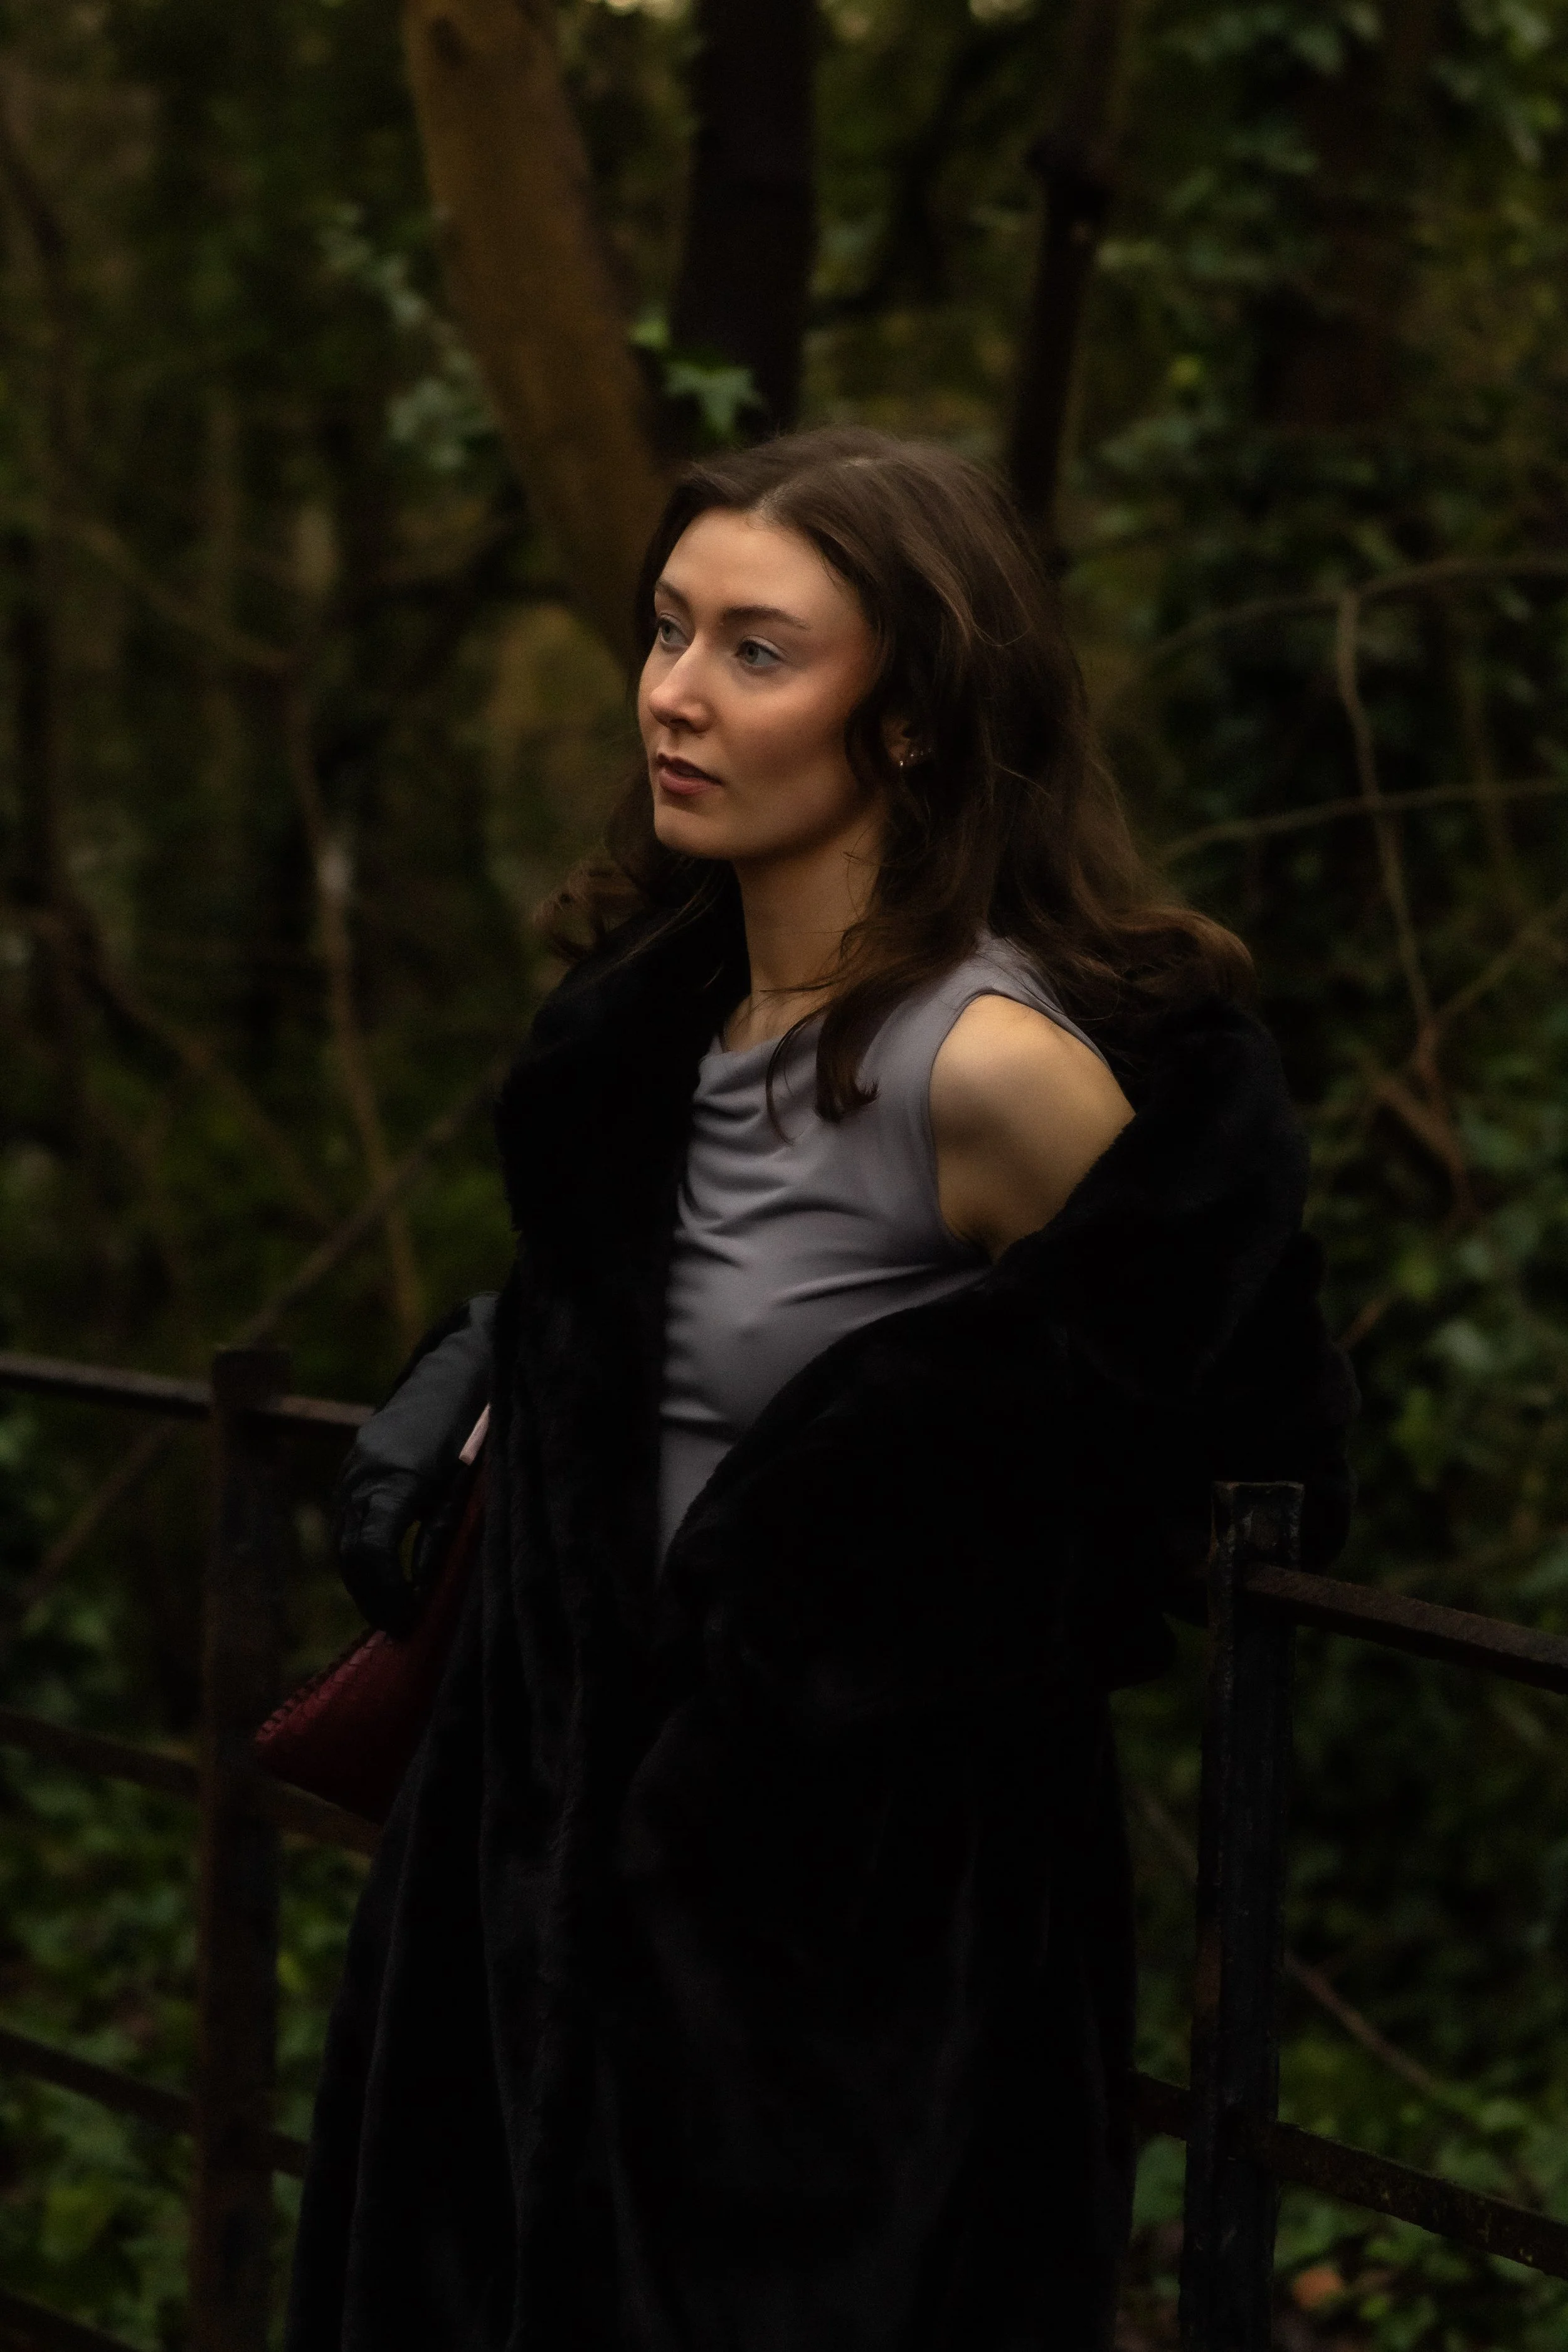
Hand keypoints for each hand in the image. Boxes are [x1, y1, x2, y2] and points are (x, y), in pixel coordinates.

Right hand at [330, 1293, 495, 1632]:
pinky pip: (354, 1523)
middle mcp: (364, 1470)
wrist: (475, 1349)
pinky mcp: (361, 1465)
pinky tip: (400, 1577)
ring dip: (370, 1581)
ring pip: (347, 1541)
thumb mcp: (481, 1475)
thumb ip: (453, 1526)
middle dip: (376, 1599)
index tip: (412, 1625)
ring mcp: (357, 1466)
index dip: (388, 1598)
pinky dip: (370, 1556)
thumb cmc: (493, 1410)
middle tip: (409, 1632)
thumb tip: (427, 1582)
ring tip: (406, 1613)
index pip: (371, 1553)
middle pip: (351, 1555)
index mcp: (396, 1471)